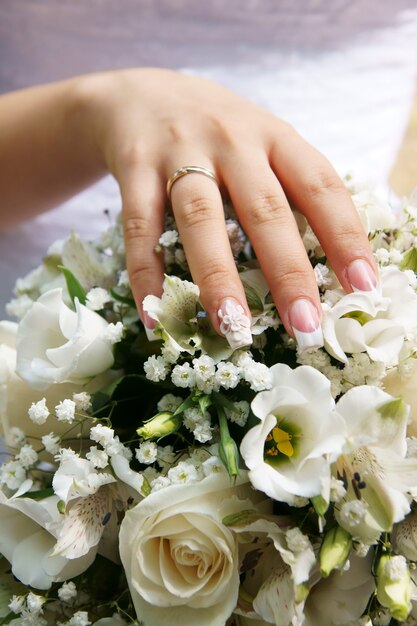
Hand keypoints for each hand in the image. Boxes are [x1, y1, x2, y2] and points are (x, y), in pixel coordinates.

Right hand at [81, 68, 376, 348]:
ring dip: (218, 276)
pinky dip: (146, 272)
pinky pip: (140, 226)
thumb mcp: (261, 141)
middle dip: (287, 271)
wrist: (143, 96)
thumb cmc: (217, 133)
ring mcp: (180, 151)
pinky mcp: (135, 167)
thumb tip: (331, 261)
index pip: (319, 185)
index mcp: (274, 136)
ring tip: (232, 326)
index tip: (363, 285)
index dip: (345, 236)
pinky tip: (154, 314)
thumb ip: (289, 186)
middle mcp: (232, 140)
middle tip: (305, 324)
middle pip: (264, 208)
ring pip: (202, 218)